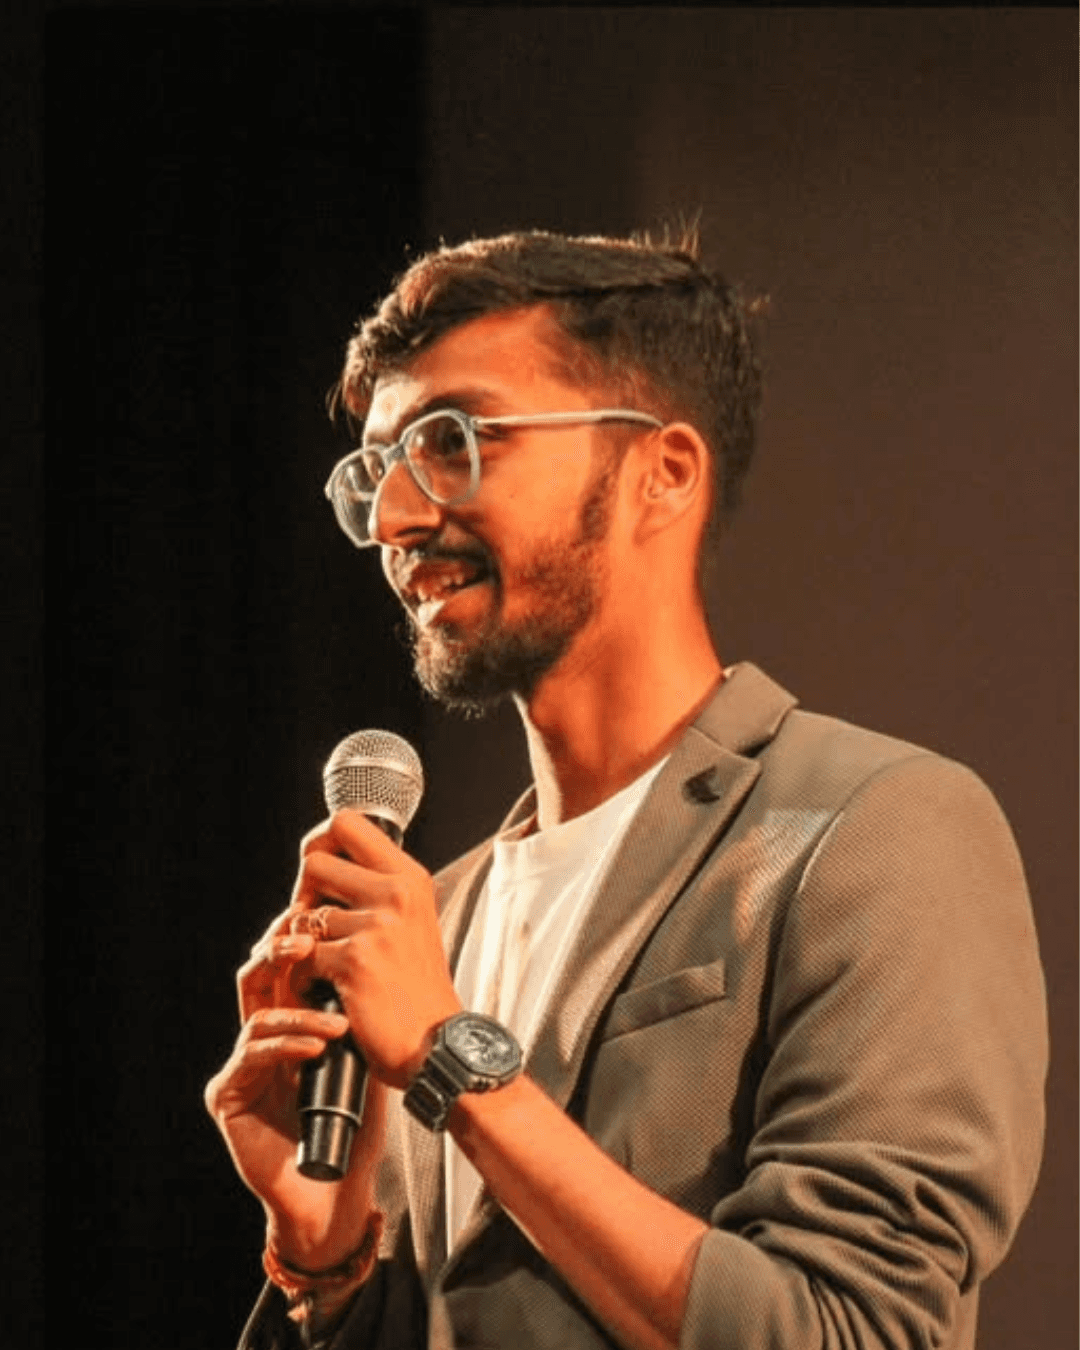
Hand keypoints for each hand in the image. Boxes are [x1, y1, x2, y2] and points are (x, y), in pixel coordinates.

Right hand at [204, 911, 386, 1265]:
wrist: (334, 1187)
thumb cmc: (353, 1125)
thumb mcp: (365, 1055)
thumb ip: (363, 1011)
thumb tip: (391, 955)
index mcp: (287, 1019)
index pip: (286, 964)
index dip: (302, 935)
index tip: (332, 915)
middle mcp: (259, 1036)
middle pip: (258, 974)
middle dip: (283, 950)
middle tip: (314, 940)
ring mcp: (240, 1064)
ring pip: (257, 1012)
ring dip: (300, 1010)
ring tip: (338, 1022)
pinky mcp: (227, 1095)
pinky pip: (251, 1056)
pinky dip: (287, 1045)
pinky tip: (317, 1047)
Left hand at [289, 809, 462, 1088]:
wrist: (437, 1045)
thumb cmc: (417, 989)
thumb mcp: (410, 922)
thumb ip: (375, 890)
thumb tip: (318, 864)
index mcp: (410, 878)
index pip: (347, 823)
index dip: (321, 844)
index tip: (320, 875)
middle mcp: (396, 893)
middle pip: (314, 862)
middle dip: (303, 896)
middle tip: (315, 928)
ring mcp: (376, 925)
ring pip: (302, 916)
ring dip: (302, 946)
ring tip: (325, 969)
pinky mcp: (354, 960)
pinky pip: (301, 956)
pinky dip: (304, 979)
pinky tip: (326, 993)